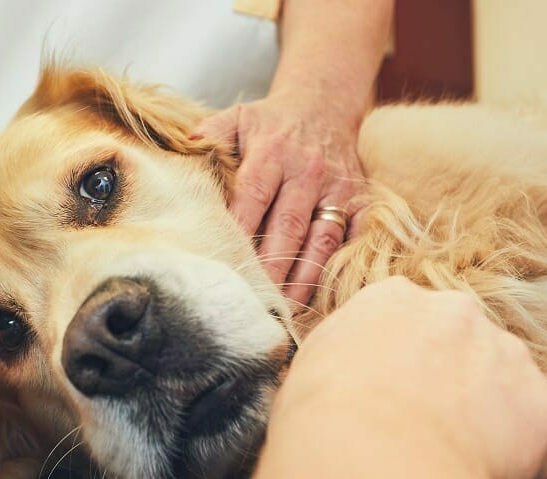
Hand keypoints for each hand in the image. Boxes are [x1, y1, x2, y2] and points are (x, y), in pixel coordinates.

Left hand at [193, 90, 366, 308]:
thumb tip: (185, 150)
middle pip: (288, 225)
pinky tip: (323, 292)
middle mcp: (307, 171)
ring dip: (304, 275)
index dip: (240, 230)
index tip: (224, 262)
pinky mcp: (360, 200)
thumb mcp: (238, 117)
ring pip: (322, 238)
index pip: (253, 195)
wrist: (324, 104)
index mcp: (273, 152)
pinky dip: (340, 265)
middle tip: (254, 299)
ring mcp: (338, 188)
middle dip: (272, 265)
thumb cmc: (271, 122)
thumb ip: (211, 135)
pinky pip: (354, 237)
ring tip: (286, 307)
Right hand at [271, 277, 546, 478]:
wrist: (370, 467)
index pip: (407, 325)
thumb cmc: (324, 427)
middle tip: (426, 436)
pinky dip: (517, 460)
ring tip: (450, 466)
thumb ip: (339, 365)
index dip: (401, 367)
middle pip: (463, 347)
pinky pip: (535, 435)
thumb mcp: (306, 375)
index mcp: (392, 300)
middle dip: (451, 387)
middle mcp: (456, 312)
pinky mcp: (542, 406)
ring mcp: (507, 354)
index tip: (394, 400)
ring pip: (504, 388)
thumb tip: (342, 389)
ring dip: (487, 420)